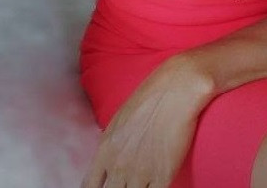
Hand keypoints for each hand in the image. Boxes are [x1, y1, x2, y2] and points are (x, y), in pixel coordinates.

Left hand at [80, 55, 213, 187]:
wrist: (177, 88)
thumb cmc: (151, 96)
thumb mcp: (121, 119)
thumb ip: (113, 145)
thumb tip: (111, 161)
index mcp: (105, 149)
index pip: (90, 186)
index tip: (107, 187)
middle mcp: (118, 164)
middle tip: (129, 184)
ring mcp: (140, 173)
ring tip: (145, 184)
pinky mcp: (163, 175)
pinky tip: (157, 185)